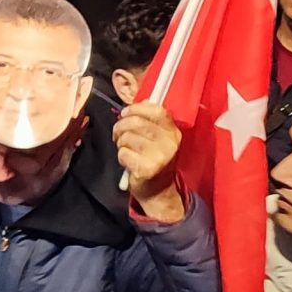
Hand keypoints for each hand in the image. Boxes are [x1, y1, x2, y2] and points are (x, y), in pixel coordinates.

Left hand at [115, 100, 185, 223]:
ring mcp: (160, 157)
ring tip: (124, 148)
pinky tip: (128, 161)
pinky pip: (124, 153)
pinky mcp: (147, 169)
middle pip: (137, 122)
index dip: (137, 108)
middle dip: (121, 126)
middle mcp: (170, 143)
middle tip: (118, 133)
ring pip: (127, 137)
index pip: (157, 110)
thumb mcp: (158, 138)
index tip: (125, 113)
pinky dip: (121, 156)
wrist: (159, 191)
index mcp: (173, 132)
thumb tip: (142, 101)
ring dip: (120, 142)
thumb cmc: (154, 159)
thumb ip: (151, 119)